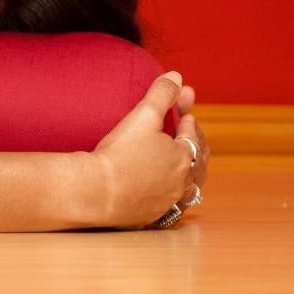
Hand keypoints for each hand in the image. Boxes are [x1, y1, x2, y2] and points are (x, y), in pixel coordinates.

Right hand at [91, 71, 205, 228]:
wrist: (95, 192)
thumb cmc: (119, 154)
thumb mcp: (142, 116)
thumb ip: (161, 94)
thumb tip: (176, 76)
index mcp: (184, 157)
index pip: (193, 136)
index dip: (189, 123)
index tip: (187, 115)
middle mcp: (181, 183)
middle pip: (198, 163)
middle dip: (196, 146)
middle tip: (193, 138)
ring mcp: (167, 203)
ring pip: (189, 188)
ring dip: (189, 174)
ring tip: (187, 168)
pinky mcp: (151, 218)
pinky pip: (170, 207)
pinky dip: (173, 195)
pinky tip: (167, 194)